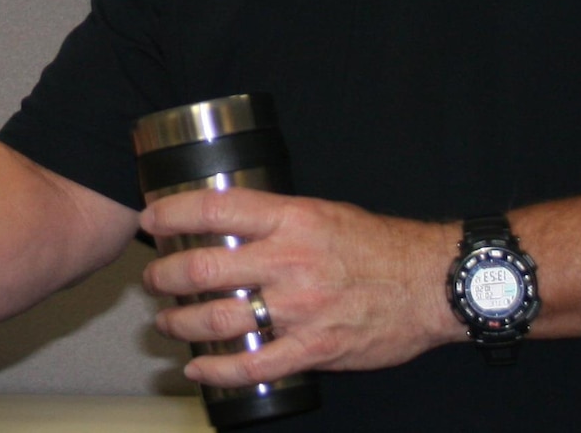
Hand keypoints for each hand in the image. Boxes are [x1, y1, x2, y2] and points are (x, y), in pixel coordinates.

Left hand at [142, 187, 456, 388]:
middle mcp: (289, 262)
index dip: (172, 214)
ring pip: (218, 318)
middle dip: (165, 275)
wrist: (430, 284)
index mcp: (290, 220)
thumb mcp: (322, 212)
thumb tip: (228, 221)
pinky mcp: (313, 349)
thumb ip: (276, 219)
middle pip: (204, 268)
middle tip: (154, 277)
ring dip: (181, 321)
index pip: (214, 210)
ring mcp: (299, 309)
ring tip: (167, 320)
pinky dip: (216, 370)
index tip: (151, 220)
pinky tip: (198, 368)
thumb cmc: (377, 246)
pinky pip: (252, 365)